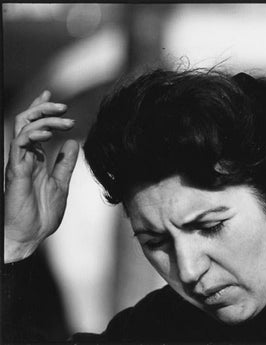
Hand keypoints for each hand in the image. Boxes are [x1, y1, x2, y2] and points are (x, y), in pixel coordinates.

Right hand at [4, 91, 78, 262]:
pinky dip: (32, 134)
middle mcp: (25, 158)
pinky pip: (19, 145)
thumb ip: (65, 163)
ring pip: (22, 127)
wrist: (30, 236)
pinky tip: (47, 133)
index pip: (36, 129)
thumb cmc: (43, 215)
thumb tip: (72, 142)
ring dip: (43, 118)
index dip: (42, 111)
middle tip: (64, 107)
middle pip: (27, 122)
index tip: (53, 97)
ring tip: (64, 118)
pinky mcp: (15, 170)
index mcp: (35, 160)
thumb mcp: (61, 184)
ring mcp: (18, 162)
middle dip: (43, 109)